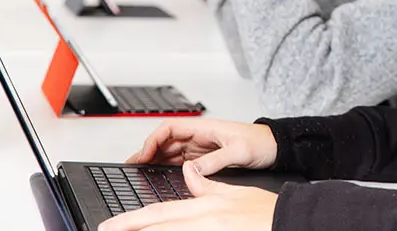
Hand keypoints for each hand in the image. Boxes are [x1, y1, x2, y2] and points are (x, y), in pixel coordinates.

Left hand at [98, 161, 276, 230]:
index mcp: (203, 208)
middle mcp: (200, 223)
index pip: (158, 213)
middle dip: (129, 230)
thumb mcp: (234, 192)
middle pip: (157, 227)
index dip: (131, 220)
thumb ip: (206, 185)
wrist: (287, 221)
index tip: (109, 226)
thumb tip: (188, 172)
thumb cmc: (265, 212)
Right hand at [127, 118, 277, 173]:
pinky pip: (179, 161)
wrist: (275, 146)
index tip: (143, 155)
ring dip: (154, 160)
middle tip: (131, 167)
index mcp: (205, 127)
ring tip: (139, 172)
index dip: (152, 140)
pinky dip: (166, 167)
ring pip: (170, 151)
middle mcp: (200, 135)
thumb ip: (215, 160)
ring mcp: (201, 147)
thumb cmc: (260, 142)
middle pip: (165, 141)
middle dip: (147, 152)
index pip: (169, 129)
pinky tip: (159, 175)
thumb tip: (192, 169)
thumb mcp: (238, 152)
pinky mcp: (205, 157)